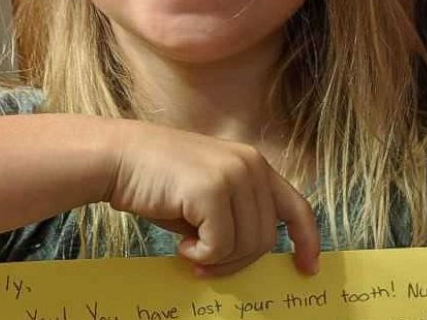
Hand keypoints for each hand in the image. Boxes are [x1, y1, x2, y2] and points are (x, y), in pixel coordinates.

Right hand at [103, 122, 319, 277]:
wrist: (118, 158)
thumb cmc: (157, 182)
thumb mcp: (208, 194)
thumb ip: (236, 215)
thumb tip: (250, 256)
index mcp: (254, 164)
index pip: (296, 206)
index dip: (307, 240)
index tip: (308, 268)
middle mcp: (251, 165)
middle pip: (266, 239)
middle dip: (237, 261)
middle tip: (204, 264)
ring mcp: (234, 175)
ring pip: (247, 245)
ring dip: (217, 259)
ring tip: (189, 248)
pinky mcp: (212, 189)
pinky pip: (221, 246)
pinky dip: (201, 255)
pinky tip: (181, 244)